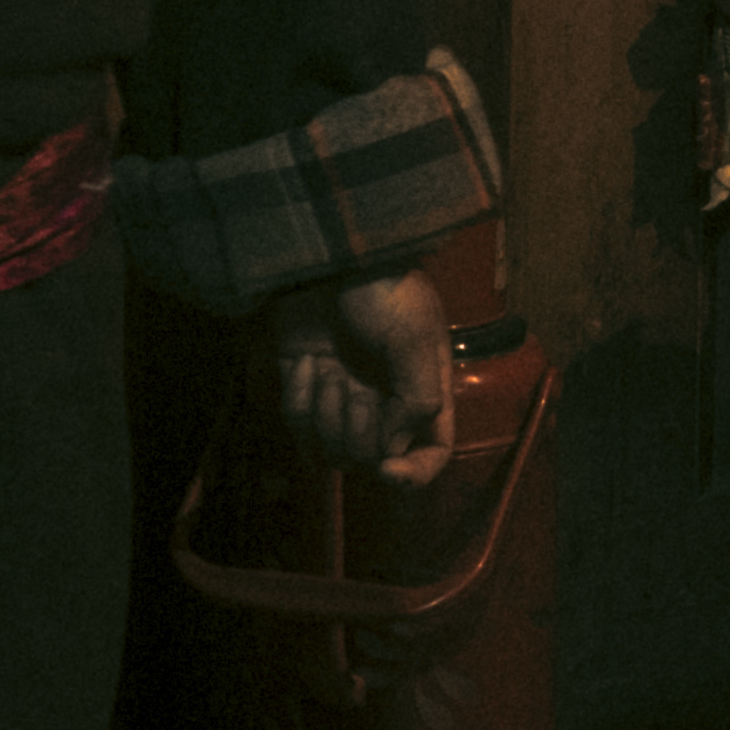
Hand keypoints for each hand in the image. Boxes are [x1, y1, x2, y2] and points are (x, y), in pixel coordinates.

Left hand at [257, 268, 452, 488]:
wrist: (326, 255)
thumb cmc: (382, 288)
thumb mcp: (415, 338)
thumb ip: (418, 398)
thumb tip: (395, 446)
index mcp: (423, 390)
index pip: (432, 452)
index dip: (415, 474)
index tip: (386, 470)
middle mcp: (384, 402)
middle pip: (372, 458)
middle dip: (357, 432)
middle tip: (351, 388)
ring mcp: (342, 395)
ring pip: (330, 450)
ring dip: (325, 417)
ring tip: (326, 371)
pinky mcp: (304, 386)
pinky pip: (297, 425)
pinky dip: (297, 399)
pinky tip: (303, 362)